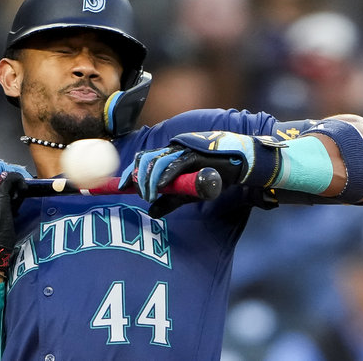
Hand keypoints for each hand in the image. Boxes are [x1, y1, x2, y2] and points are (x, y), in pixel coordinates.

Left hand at [119, 131, 284, 215]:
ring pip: (158, 161)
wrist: (240, 165)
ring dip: (150, 179)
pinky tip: (160, 187)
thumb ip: (170, 201)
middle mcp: (174, 149)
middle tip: (137, 193)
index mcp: (169, 155)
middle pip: (145, 158)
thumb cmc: (214, 177)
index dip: (131, 172)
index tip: (121, 187)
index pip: (143, 160)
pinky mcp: (196, 153)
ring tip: (148, 195)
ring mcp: (184, 149)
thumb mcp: (187, 193)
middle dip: (137, 177)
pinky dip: (166, 176)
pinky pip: (177, 164)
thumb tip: (151, 213)